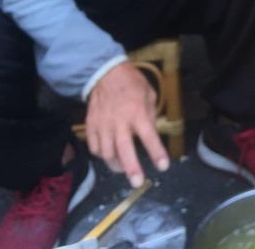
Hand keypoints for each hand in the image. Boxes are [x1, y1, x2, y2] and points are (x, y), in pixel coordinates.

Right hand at [85, 61, 169, 186]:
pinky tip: (108, 154)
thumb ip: (151, 114)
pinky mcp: (90, 126)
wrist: (104, 73)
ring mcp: (102, 125)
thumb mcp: (149, 93)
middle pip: (124, 150)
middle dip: (131, 169)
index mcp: (136, 112)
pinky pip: (94, 148)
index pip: (149, 136)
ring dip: (116, 164)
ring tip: (123, 168)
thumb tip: (150, 133)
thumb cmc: (131, 83)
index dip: (157, 152)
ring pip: (106, 153)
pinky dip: (101, 155)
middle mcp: (119, 121)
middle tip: (137, 182)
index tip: (163, 166)